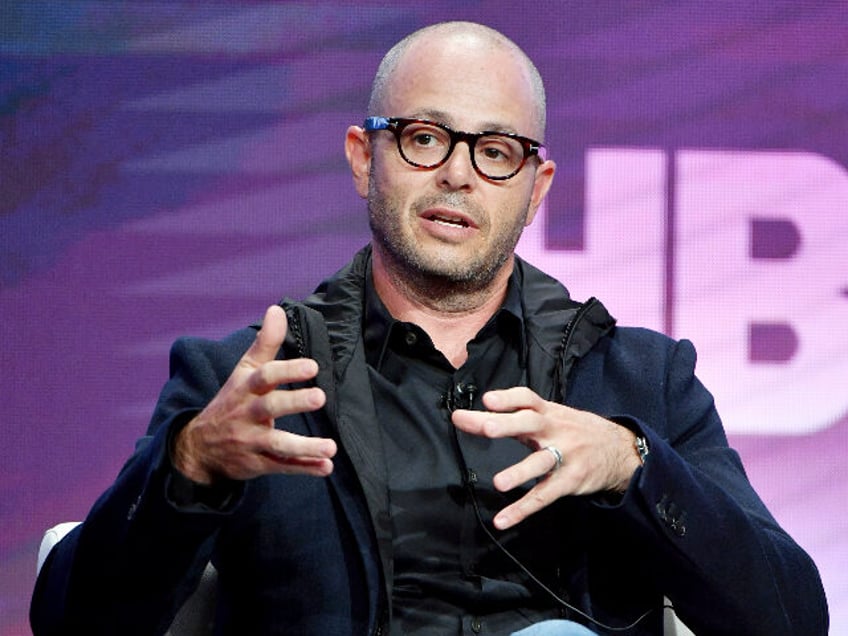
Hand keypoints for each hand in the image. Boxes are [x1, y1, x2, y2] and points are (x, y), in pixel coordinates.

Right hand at [173, 305, 336, 483]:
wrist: (199, 447)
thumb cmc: (232, 401)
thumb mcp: (243, 371)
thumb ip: (265, 343)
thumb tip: (277, 308)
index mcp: (246, 389)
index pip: (264, 376)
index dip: (287, 370)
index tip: (313, 366)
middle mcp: (247, 415)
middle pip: (270, 408)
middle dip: (294, 403)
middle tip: (320, 397)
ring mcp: (252, 441)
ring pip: (277, 445)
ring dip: (304, 447)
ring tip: (330, 447)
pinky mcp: (258, 464)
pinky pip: (282, 467)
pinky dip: (304, 469)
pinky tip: (325, 467)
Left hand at [451, 387, 639, 529]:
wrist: (619, 449)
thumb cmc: (576, 431)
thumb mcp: (552, 416)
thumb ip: (515, 417)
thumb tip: (475, 417)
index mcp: (548, 413)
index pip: (527, 399)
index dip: (508, 398)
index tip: (487, 400)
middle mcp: (555, 430)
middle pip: (530, 423)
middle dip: (508, 424)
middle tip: (486, 427)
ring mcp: (565, 455)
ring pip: (541, 462)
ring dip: (520, 473)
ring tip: (499, 483)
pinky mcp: (570, 481)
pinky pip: (544, 496)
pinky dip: (522, 509)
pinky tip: (503, 519)